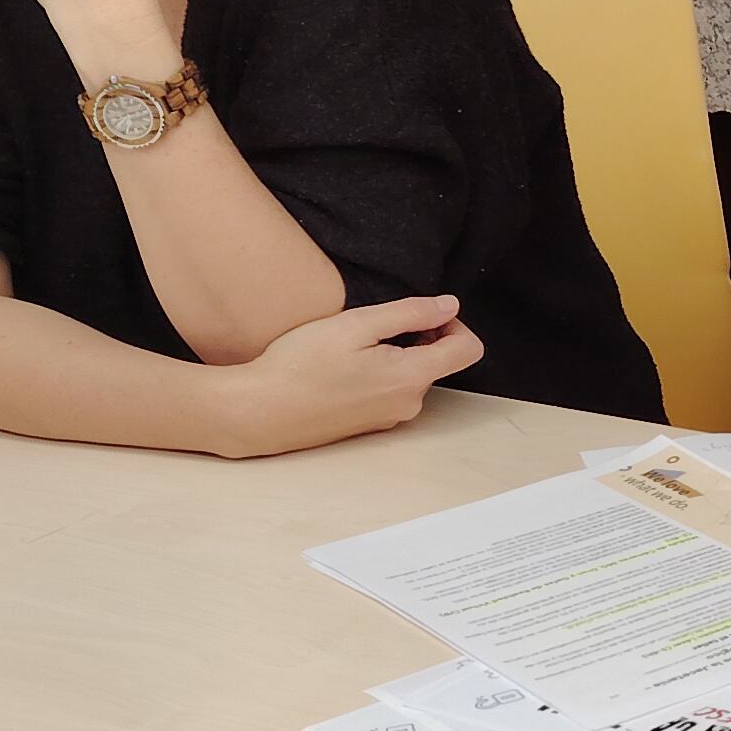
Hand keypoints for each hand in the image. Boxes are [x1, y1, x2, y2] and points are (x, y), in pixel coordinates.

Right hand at [200, 293, 481, 454]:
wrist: (260, 411)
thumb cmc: (301, 364)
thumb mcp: (357, 325)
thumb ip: (411, 313)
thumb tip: (450, 306)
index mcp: (412, 378)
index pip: (469, 349)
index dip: (454, 324)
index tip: (421, 315)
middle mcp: (409, 404)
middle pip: (440, 362)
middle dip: (420, 337)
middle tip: (377, 324)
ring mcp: (390, 419)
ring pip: (413, 376)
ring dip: (396, 354)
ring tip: (354, 345)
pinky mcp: (370, 425)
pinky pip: (391, 392)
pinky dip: (379, 373)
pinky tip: (344, 367)